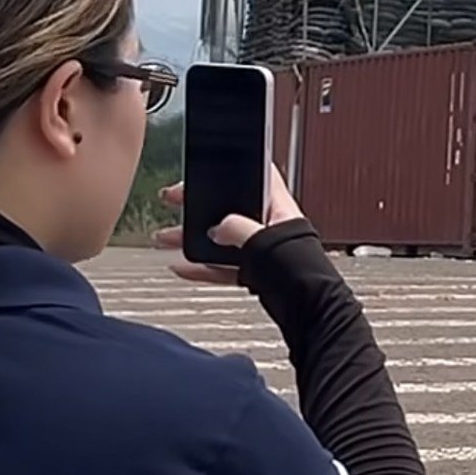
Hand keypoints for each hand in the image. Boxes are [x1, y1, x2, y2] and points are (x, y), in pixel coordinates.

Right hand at [152, 170, 305, 284]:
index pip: (259, 174)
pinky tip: (182, 266)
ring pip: (221, 239)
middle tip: (174, 200)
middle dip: (199, 205)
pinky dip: (202, 268)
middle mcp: (270, 226)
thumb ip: (236, 228)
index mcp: (279, 208)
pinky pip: (222, 266)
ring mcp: (261, 250)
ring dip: (193, 239)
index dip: (234, 166)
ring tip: (166, 237)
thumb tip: (217, 227)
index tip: (207, 166)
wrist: (309, 308)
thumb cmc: (302, 271)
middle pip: (229, 208)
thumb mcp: (263, 240)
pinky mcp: (255, 273)